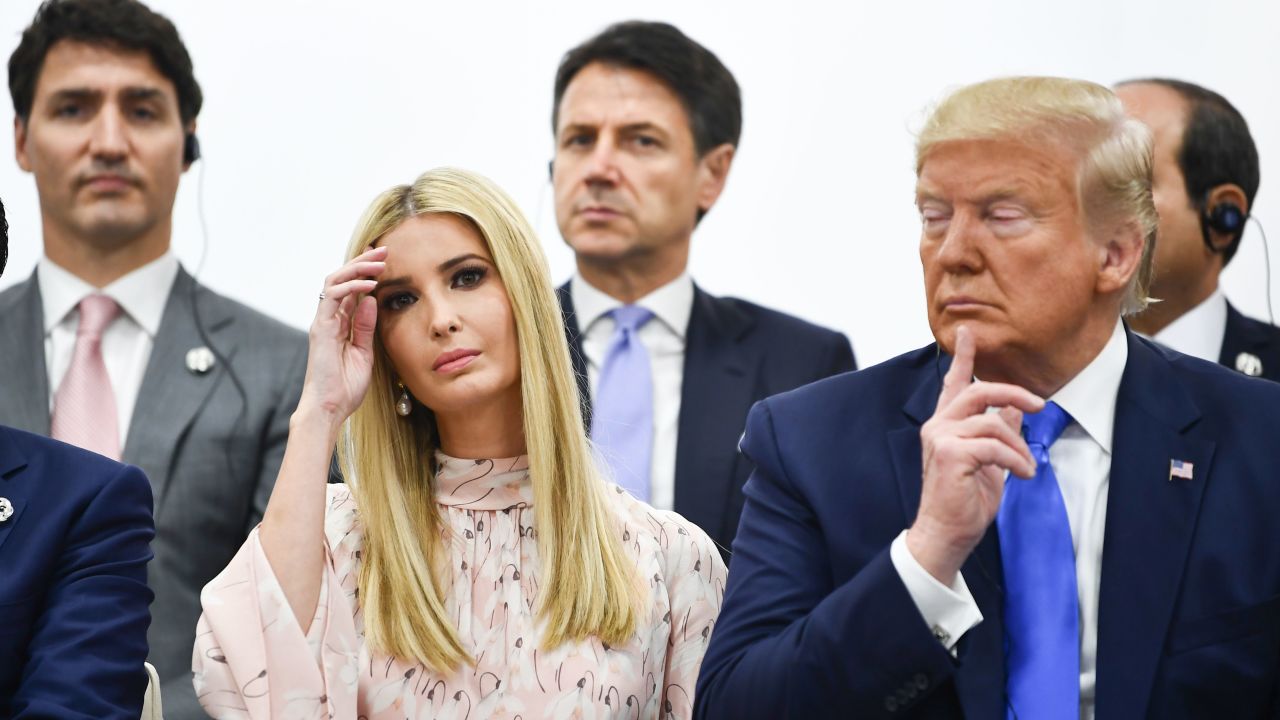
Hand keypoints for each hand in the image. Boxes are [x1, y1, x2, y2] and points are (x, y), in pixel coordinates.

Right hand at [296, 245, 386, 427]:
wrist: (330, 409)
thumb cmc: (346, 388)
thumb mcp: (365, 353)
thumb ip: (366, 327)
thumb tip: (373, 301)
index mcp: (339, 325)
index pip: (351, 290)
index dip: (365, 273)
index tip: (384, 261)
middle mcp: (328, 319)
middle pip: (342, 280)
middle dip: (362, 263)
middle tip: (384, 251)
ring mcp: (323, 322)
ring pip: (335, 281)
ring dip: (357, 268)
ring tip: (379, 261)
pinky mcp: (320, 328)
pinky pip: (332, 297)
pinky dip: (352, 287)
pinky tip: (371, 284)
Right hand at [907, 326, 1043, 583]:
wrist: (946, 533)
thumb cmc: (964, 502)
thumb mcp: (990, 463)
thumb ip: (998, 433)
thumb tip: (1017, 411)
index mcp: (945, 425)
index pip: (953, 384)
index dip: (962, 356)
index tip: (968, 332)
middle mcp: (938, 426)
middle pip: (979, 392)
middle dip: (1013, 394)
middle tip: (1040, 404)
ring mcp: (940, 437)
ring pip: (993, 423)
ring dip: (1018, 447)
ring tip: (1025, 468)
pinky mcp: (949, 453)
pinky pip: (994, 446)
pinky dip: (1015, 461)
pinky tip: (1021, 475)